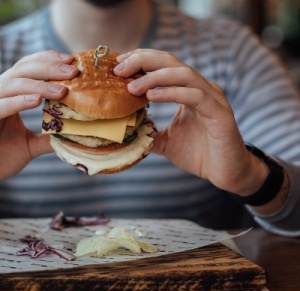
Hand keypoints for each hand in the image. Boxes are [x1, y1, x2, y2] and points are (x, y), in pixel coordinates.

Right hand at [0, 50, 78, 178]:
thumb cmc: (1, 156)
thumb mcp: (30, 145)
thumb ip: (49, 137)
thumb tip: (74, 135)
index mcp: (10, 94)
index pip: (29, 68)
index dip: (49, 61)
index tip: (72, 63)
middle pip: (23, 69)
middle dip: (50, 67)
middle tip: (74, 71)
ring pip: (13, 84)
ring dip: (39, 85)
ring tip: (63, 91)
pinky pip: (1, 105)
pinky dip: (18, 101)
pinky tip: (37, 100)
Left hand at [114, 49, 268, 194]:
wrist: (225, 173)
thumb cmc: (199, 154)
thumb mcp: (166, 142)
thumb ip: (149, 133)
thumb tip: (126, 132)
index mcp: (188, 91)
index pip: (163, 66)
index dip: (141, 60)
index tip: (118, 65)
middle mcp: (200, 89)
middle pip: (171, 62)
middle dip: (143, 61)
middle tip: (120, 69)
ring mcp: (212, 99)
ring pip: (183, 74)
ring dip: (154, 77)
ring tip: (132, 87)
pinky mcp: (220, 113)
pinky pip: (195, 96)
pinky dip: (172, 93)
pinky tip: (152, 97)